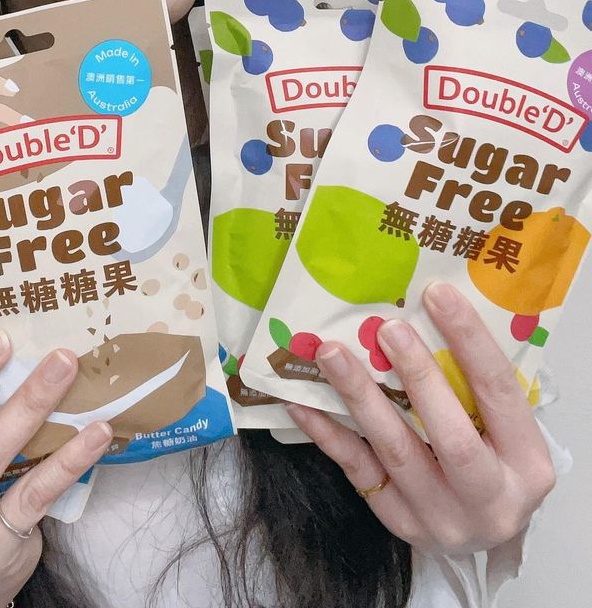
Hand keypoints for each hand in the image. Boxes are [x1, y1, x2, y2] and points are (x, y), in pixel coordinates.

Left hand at [285, 282, 555, 556]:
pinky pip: (357, 470)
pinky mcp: (399, 522)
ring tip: (331, 353)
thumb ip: (475, 386)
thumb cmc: (491, 462)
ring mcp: (442, 517)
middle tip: (386, 327)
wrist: (478, 537)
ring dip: (360, 396)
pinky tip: (302, 402)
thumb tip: (422, 310)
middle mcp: (491, 499)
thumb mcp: (503, 432)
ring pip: (396, 451)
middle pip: (451, 435)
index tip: (437, 293)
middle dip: (417, 375)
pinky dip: (328, 433)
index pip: (500, 392)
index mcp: (528, 464)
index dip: (469, 340)